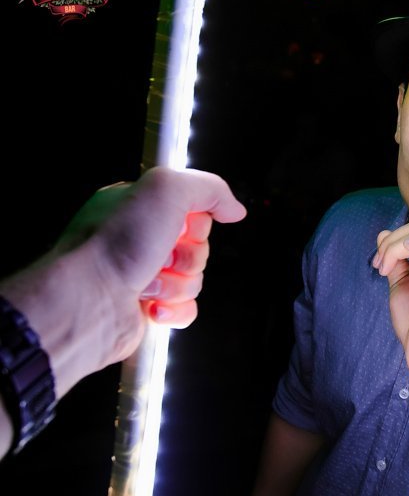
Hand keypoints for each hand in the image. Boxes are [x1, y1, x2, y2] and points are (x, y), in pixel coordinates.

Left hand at [57, 166, 245, 364]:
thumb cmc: (111, 246)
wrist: (88, 302)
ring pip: (194, 278)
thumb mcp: (165, 188)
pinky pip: (186, 308)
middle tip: (162, 255)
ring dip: (179, 283)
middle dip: (188, 255)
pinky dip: (176, 309)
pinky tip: (153, 304)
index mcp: (138, 206)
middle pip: (198, 245)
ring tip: (149, 282)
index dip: (195, 219)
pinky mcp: (147, 306)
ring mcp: (142, 274)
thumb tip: (233, 207)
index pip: (192, 207)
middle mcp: (138, 239)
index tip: (179, 223)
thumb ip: (208, 187)